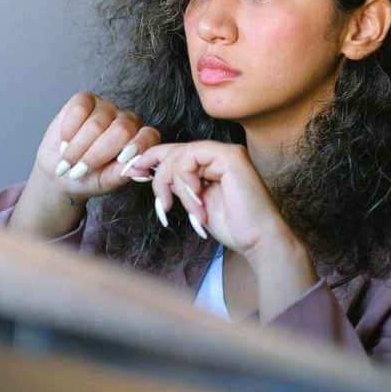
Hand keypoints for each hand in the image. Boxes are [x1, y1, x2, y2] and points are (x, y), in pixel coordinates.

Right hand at [9, 92, 158, 237]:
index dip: (138, 146)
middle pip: (121, 130)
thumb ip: (122, 174)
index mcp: (139, 141)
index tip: (121, 160)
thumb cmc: (87, 178)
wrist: (60, 169)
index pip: (148, 136)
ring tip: (68, 162)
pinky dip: (69, 129)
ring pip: (97, 123)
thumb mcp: (105, 182)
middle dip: (96, 154)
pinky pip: (79, 108)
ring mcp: (106, 108)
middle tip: (79, 171)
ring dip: (77, 147)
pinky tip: (65, 142)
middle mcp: (126, 121)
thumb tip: (142, 172)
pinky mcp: (85, 100)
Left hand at [136, 141, 285, 256]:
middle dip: (157, 175)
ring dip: (173, 185)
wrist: (259, 240)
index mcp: (211, 163)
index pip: (174, 152)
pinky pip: (191, 158)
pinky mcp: (230, 156)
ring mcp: (225, 152)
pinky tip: (195, 200)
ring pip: (179, 155)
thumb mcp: (195, 203)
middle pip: (173, 151)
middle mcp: (218, 153)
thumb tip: (150, 174)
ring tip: (180, 208)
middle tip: (161, 202)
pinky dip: (185, 181)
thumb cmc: (233, 227)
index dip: (150, 160)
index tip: (131, 172)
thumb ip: (179, 187)